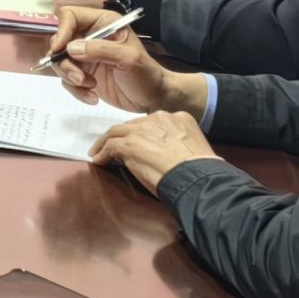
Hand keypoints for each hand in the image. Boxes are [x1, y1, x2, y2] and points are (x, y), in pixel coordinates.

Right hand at [57, 24, 199, 115]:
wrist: (154, 99)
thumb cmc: (147, 75)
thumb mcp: (129, 59)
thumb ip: (101, 50)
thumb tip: (70, 48)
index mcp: (103, 24)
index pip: (71, 16)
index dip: (62, 30)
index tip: (61, 49)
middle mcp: (90, 37)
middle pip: (60, 41)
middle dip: (65, 61)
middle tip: (79, 77)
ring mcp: (85, 57)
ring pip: (60, 62)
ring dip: (70, 77)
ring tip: (90, 86)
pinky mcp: (83, 75)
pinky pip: (67, 80)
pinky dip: (76, 90)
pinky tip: (92, 96)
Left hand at [89, 111, 219, 194]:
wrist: (196, 179)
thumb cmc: (200, 170)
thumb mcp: (194, 146)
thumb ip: (178, 141)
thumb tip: (167, 151)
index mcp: (178, 118)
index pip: (153, 123)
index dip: (143, 132)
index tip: (138, 141)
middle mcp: (159, 118)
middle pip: (133, 125)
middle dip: (123, 135)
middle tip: (114, 145)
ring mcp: (142, 130)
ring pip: (117, 132)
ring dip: (105, 142)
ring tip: (98, 151)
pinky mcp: (129, 144)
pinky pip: (110, 146)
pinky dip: (102, 153)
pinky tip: (99, 160)